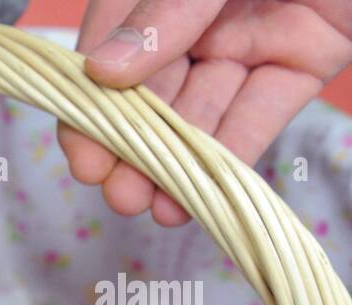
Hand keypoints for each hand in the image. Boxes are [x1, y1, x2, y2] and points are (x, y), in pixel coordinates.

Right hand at [61, 0, 351, 225]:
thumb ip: (168, 12)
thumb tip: (101, 71)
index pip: (113, 34)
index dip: (91, 97)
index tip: (81, 151)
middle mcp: (205, 5)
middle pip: (155, 81)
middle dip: (133, 142)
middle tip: (117, 193)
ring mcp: (255, 29)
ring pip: (204, 104)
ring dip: (176, 159)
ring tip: (153, 206)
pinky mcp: (303, 55)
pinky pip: (261, 108)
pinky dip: (231, 151)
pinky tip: (201, 193)